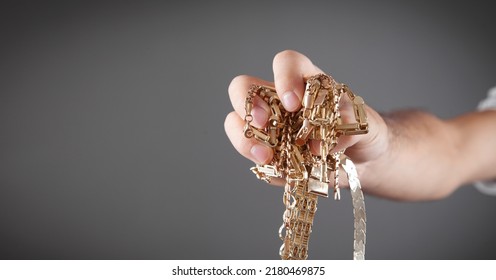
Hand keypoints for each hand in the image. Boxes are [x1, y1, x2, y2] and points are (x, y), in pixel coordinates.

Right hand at [224, 50, 388, 189]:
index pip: (286, 63)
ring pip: (236, 123)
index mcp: (305, 83)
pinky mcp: (267, 155)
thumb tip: (333, 136)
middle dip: (247, 104)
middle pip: (243, 87)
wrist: (362, 162)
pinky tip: (282, 172)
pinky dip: (261, 166)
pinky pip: (251, 157)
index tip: (293, 102)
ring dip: (245, 140)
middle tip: (263, 124)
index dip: (283, 77)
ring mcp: (269, 128)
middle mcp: (279, 101)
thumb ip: (352, 123)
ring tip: (267, 157)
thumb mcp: (366, 124)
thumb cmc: (362, 133)